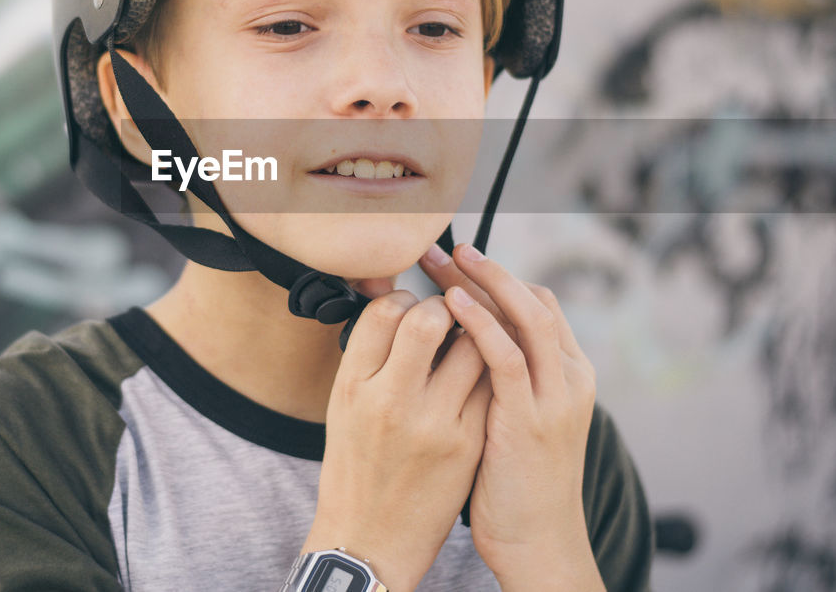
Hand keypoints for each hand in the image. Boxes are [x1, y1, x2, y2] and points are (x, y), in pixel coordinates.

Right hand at [303, 287, 492, 591]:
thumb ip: (369, 355)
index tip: (411, 306)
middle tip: (448, 314)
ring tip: (469, 340)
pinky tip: (484, 373)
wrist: (370, 538)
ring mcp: (434, 423)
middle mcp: (391, 400)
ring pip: (474, 347)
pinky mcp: (468, 445)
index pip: (384, 311)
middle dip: (445, 305)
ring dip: (476, 332)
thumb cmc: (355, 464)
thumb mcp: (344, 405)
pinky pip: (492, 385)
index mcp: (353, 385)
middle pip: (429, 320)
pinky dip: (491, 368)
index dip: (403, 297)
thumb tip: (397, 304)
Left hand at [419, 243, 601, 588]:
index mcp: (568, 375)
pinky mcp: (531, 418)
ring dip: (483, 281)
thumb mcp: (514, 417)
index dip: (496, 278)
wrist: (537, 542)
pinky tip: (452, 302)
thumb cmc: (515, 483)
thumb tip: (460, 342)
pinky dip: (482, 323)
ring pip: (527, 317)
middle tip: (440, 247)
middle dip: (485, 269)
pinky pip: (508, 356)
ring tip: (444, 258)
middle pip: (531, 301)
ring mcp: (555, 397)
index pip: (537, 305)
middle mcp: (570, 377)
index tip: (454, 262)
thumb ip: (500, 379)